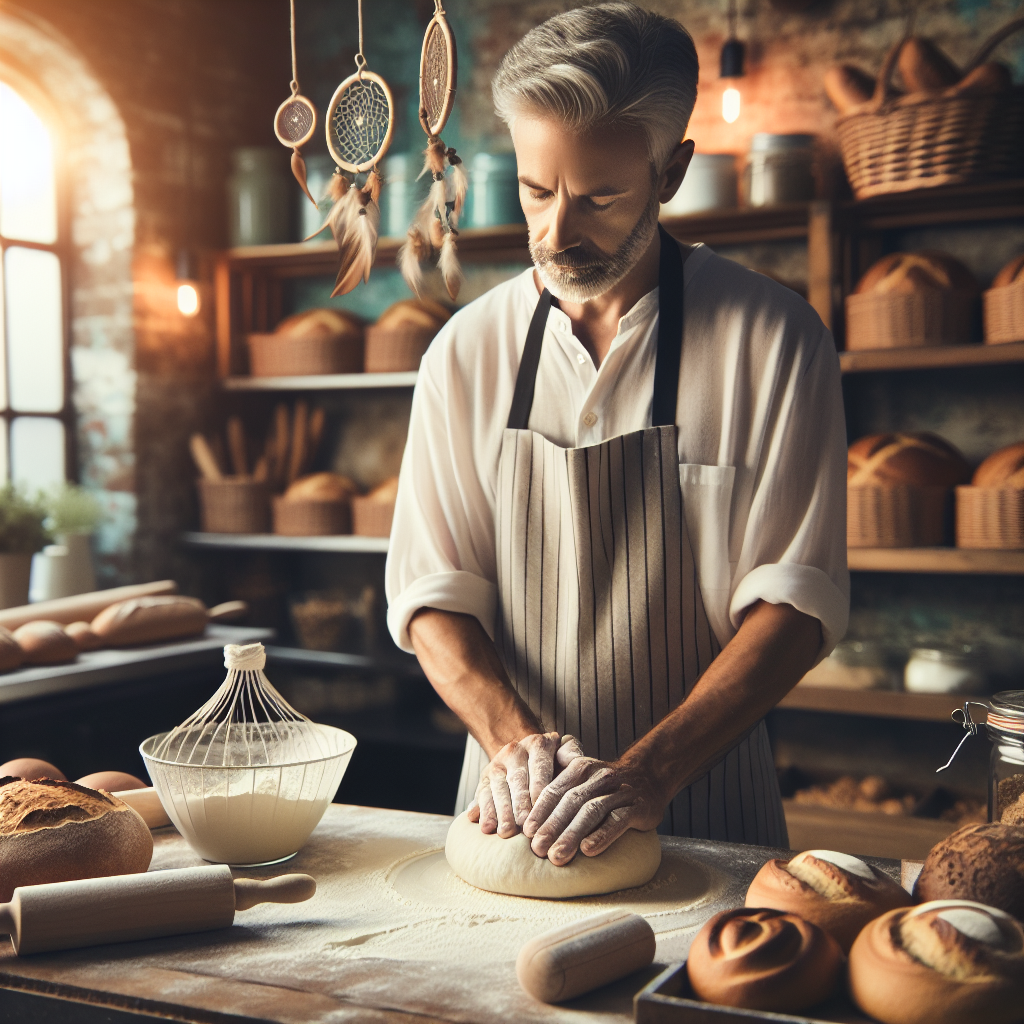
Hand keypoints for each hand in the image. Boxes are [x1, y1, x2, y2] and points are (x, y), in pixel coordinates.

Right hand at [468, 733, 584, 837]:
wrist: (526, 755)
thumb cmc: (553, 762)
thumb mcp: (564, 754)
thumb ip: (572, 756)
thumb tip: (577, 761)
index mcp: (538, 744)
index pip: (540, 766)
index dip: (540, 789)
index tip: (543, 811)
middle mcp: (515, 751)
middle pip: (517, 779)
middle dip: (519, 804)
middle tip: (523, 826)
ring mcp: (497, 764)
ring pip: (498, 787)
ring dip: (501, 811)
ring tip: (506, 832)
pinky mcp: (484, 778)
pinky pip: (482, 794)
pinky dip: (484, 812)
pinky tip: (486, 828)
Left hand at [523, 754, 665, 864]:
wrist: (650, 777)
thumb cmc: (606, 786)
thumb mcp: (583, 778)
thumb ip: (558, 789)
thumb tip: (524, 816)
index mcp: (580, 768)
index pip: (555, 789)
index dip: (539, 811)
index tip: (526, 832)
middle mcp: (599, 776)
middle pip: (570, 802)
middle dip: (552, 826)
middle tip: (537, 850)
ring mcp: (619, 791)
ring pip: (591, 811)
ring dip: (571, 835)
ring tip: (557, 856)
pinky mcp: (638, 806)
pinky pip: (618, 820)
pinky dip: (602, 835)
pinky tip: (588, 850)